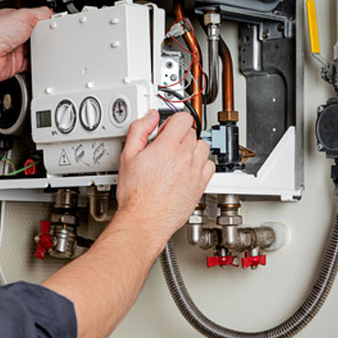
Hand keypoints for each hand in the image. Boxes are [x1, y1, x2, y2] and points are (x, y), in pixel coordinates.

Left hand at [0, 7, 52, 82]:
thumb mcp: (24, 15)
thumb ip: (39, 13)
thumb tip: (49, 12)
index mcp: (13, 19)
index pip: (32, 18)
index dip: (42, 21)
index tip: (52, 23)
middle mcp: (12, 34)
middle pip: (34, 36)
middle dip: (42, 37)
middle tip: (49, 37)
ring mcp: (14, 49)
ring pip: (32, 51)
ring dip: (38, 51)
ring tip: (43, 49)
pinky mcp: (15, 63)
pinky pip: (30, 65)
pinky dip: (35, 65)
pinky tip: (38, 62)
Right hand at [115, 111, 214, 243]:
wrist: (145, 220)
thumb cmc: (136, 195)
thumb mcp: (127, 156)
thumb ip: (139, 130)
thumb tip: (150, 117)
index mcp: (167, 147)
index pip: (183, 119)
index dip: (172, 121)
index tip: (166, 129)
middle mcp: (185, 158)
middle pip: (192, 132)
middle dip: (179, 136)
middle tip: (167, 146)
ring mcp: (195, 172)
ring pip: (203, 147)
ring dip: (192, 148)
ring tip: (179, 156)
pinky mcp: (200, 185)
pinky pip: (210, 165)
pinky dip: (202, 164)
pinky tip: (189, 168)